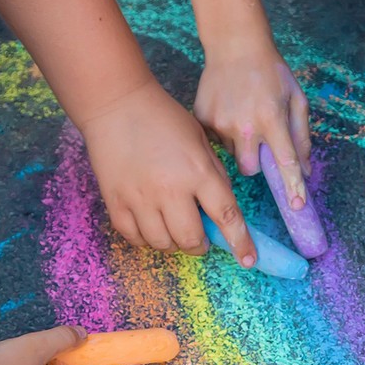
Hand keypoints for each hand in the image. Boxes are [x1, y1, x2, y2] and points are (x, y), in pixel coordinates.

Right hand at [79, 79, 255, 265]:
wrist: (116, 104)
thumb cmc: (165, 120)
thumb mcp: (202, 143)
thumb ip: (215, 177)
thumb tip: (223, 210)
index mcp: (198, 173)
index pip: (227, 217)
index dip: (240, 243)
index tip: (249, 260)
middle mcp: (170, 190)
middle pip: (191, 239)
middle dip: (201, 246)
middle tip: (202, 238)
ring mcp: (139, 198)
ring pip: (162, 244)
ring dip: (175, 244)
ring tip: (176, 229)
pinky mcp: (115, 201)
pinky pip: (134, 237)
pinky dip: (147, 239)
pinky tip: (152, 226)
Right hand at [194, 43, 310, 211]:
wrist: (235, 45)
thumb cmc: (272, 72)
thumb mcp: (297, 100)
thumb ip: (302, 137)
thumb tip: (305, 171)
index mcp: (271, 118)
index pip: (284, 161)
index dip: (292, 186)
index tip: (296, 207)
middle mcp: (244, 124)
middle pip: (250, 170)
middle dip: (256, 164)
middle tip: (259, 144)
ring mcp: (219, 122)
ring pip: (233, 155)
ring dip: (241, 146)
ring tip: (243, 119)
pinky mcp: (202, 119)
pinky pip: (216, 142)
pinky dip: (225, 134)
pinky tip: (229, 113)